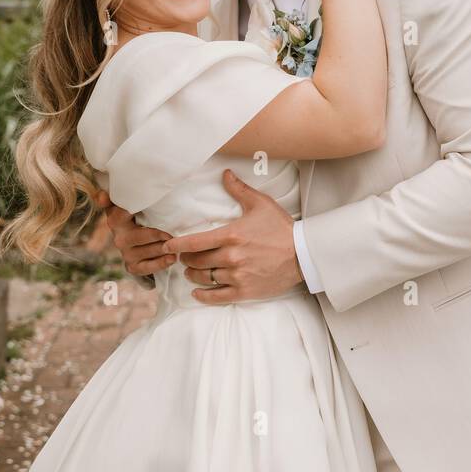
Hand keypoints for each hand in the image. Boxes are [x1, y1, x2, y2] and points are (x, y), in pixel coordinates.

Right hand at [93, 190, 176, 277]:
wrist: (136, 240)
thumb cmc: (135, 216)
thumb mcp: (126, 204)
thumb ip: (118, 197)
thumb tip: (101, 196)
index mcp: (116, 219)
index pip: (122, 214)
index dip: (135, 211)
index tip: (148, 209)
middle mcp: (118, 237)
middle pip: (139, 236)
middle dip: (157, 234)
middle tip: (172, 233)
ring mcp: (125, 253)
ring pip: (147, 251)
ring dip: (163, 249)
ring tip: (176, 244)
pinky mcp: (132, 266)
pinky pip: (147, 267)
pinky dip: (160, 264)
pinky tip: (171, 258)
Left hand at [160, 170, 301, 303]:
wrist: (303, 254)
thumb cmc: (281, 227)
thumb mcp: (260, 204)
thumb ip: (239, 190)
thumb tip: (225, 174)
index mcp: (231, 235)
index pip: (195, 242)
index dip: (177, 245)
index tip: (167, 245)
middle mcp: (231, 257)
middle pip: (197, 260)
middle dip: (186, 258)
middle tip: (183, 256)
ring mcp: (237, 276)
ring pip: (204, 277)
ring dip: (193, 274)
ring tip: (190, 271)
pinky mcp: (244, 291)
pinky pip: (217, 297)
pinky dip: (204, 296)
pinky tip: (196, 292)